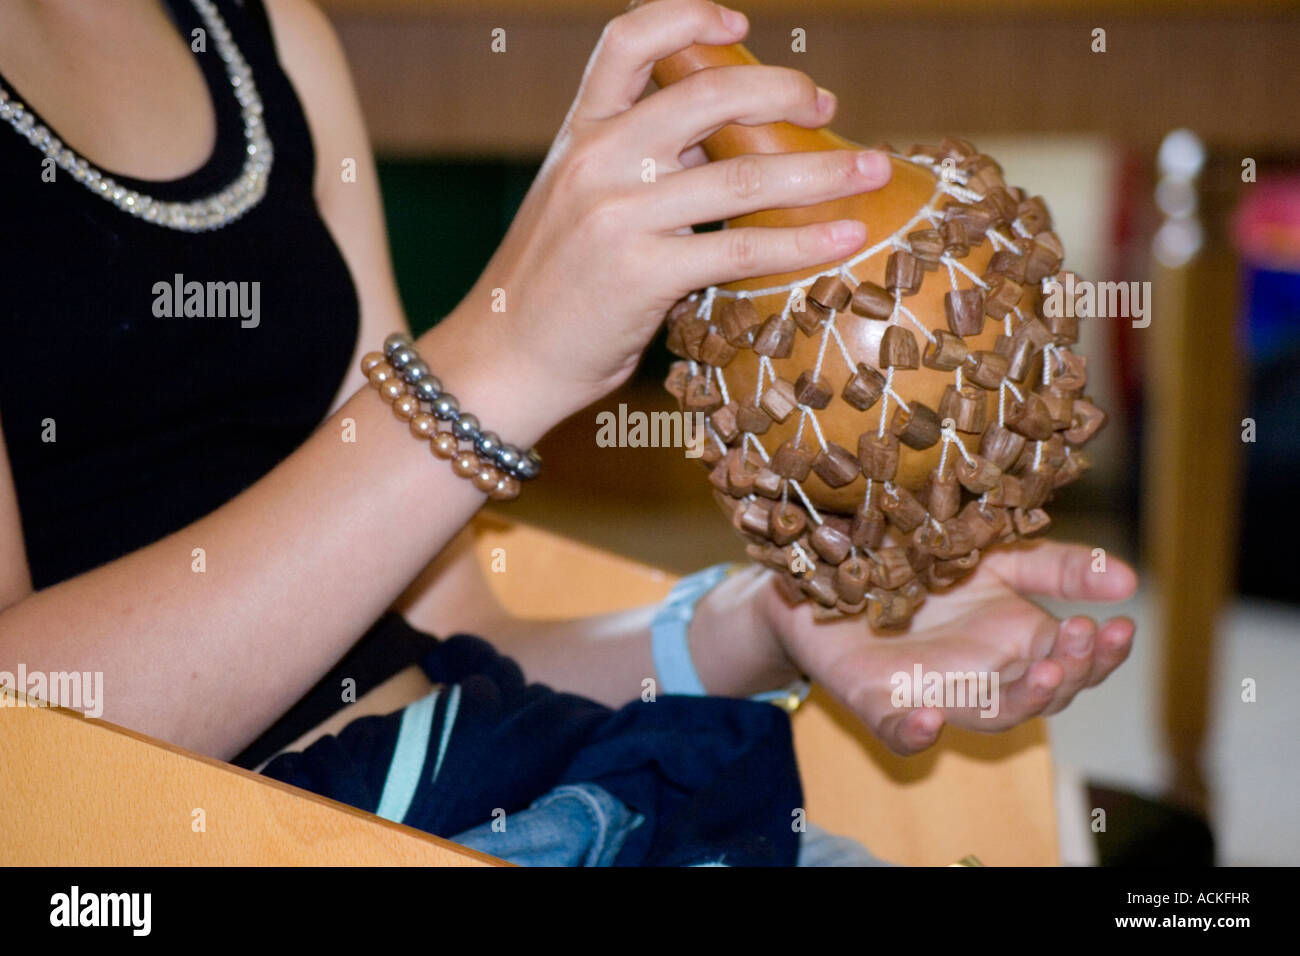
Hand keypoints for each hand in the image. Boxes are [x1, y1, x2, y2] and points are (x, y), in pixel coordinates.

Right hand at [442, 0, 891, 418]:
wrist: (502, 361)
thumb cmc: (550, 289)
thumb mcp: (578, 206)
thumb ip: (641, 167)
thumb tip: (725, 146)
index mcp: (578, 134)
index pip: (627, 40)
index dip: (688, 18)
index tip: (739, 25)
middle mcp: (597, 161)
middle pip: (707, 93)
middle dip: (782, 90)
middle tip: (822, 105)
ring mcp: (618, 215)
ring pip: (743, 174)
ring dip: (821, 169)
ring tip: (871, 168)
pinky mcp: (642, 273)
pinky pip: (742, 247)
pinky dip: (804, 241)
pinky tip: (844, 236)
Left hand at [756, 541, 1137, 754]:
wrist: (834, 570)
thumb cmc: (922, 567)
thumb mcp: (996, 556)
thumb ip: (1056, 567)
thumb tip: (1129, 578)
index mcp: (1018, 644)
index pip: (1074, 661)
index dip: (1100, 653)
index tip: (1120, 626)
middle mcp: (984, 678)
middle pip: (1041, 694)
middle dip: (1070, 671)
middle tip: (1081, 637)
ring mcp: (933, 694)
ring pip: (988, 716)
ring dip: (1021, 700)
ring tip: (1044, 671)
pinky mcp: (878, 701)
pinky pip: (898, 731)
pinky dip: (914, 733)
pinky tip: (929, 721)